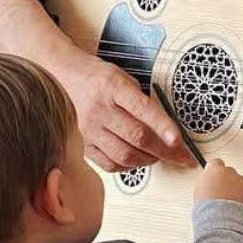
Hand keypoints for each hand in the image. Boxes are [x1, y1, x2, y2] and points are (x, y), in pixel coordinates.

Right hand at [0, 0, 192, 171]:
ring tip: (159, 156)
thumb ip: (141, 100)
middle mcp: (101, 108)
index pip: (144, 110)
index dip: (164, 127)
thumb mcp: (122, 77)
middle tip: (181, 157)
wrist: (60, 76)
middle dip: (165, 151)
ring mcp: (90, 128)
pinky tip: (137, 160)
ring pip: (125, 154)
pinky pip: (110, 163)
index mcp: (114, 86)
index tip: (179, 141)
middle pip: (138, 137)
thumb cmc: (96, 76)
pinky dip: (128, 166)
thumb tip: (166, 127)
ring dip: (148, 160)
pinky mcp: (83, 143)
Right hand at [194, 158, 242, 206]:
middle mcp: (229, 172)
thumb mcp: (199, 188)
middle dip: (226, 180)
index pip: (216, 162)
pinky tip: (233, 205)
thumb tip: (208, 182)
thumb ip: (206, 180)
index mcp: (215, 169)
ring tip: (226, 201)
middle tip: (220, 192)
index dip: (215, 170)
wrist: (218, 216)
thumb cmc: (206, 205)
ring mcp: (240, 181)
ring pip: (239, 182)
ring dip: (235, 189)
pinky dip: (241, 199)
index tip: (214, 176)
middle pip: (229, 172)